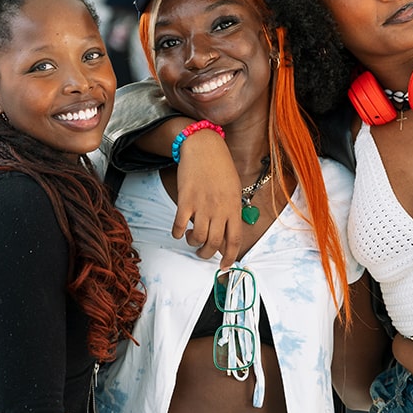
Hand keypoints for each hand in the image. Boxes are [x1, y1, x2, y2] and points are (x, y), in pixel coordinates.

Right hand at [172, 131, 241, 265]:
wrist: (203, 147)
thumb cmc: (220, 168)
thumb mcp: (234, 190)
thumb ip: (232, 212)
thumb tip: (226, 235)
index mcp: (234, 208)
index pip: (234, 240)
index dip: (230, 257)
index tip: (223, 266)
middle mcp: (219, 209)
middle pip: (214, 244)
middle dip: (206, 254)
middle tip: (202, 252)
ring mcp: (202, 205)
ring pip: (197, 237)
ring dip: (192, 243)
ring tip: (191, 237)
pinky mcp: (185, 200)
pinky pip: (179, 225)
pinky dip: (177, 233)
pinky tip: (178, 230)